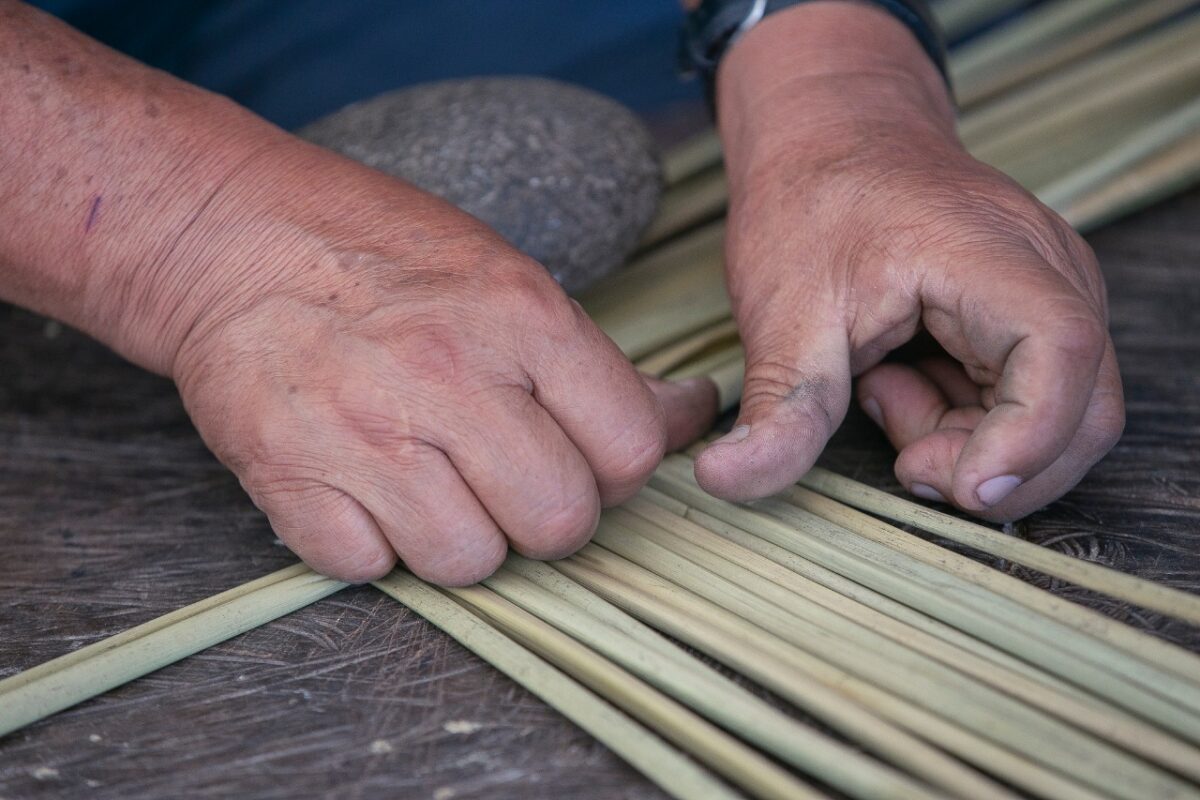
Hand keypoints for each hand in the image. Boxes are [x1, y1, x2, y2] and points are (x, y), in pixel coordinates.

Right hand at [163, 142, 714, 583]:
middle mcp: (447, 376)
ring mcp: (363, 432)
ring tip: (432, 484)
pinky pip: (367, 568)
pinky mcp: (289, 476)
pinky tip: (365, 489)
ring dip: (461, 539)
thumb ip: (599, 365)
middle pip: (558, 522)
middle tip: (507, 479)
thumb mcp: (511, 282)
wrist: (234, 238)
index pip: (630, 449)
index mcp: (520, 317)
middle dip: (545, 517)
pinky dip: (373, 545)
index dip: (616, 469)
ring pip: (469, 563)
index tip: (582, 456)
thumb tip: (693, 416)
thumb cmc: (387, 258)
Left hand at [693, 2, 1122, 520]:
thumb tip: (727, 481)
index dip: (1026, 441)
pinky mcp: (1032, 316)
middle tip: (901, 459)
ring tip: (879, 393)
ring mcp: (1053, 294)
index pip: (1060, 356)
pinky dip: (962, 422)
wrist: (829, 137)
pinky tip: (895, 380)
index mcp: (994, 255)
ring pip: (1057, 418)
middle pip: (1080, 412)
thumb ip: (778, 409)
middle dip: (995, 467)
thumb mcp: (782, 313)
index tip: (960, 490)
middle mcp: (1051, 274)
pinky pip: (1026, 401)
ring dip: (968, 444)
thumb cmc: (811, 205)